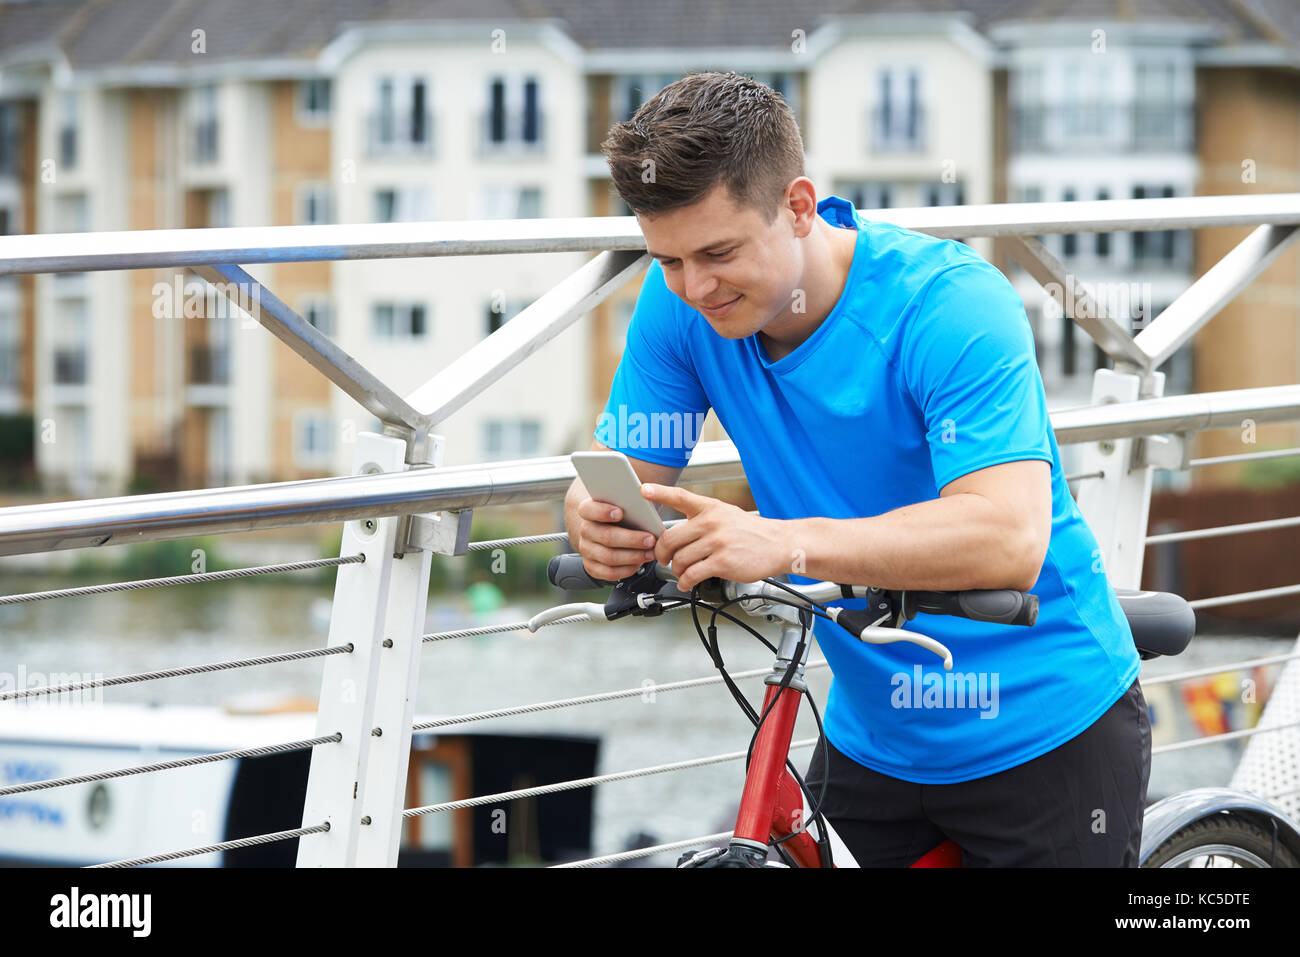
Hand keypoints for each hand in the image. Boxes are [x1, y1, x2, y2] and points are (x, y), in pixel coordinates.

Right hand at [574, 495, 658, 581]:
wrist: (606, 527)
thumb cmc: (620, 513)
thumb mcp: (622, 501)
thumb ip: (629, 498)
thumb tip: (646, 493)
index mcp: (588, 510)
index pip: (588, 510)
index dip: (603, 512)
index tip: (620, 512)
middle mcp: (586, 530)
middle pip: (606, 536)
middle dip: (631, 539)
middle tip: (650, 539)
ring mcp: (587, 549)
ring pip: (609, 557)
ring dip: (632, 556)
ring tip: (649, 553)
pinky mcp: (592, 566)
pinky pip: (609, 572)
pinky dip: (626, 569)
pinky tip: (639, 563)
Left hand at [641, 484, 791, 590]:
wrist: (779, 544)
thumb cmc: (751, 532)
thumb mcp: (726, 514)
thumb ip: (702, 519)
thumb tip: (676, 534)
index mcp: (710, 508)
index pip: (680, 497)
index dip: (660, 493)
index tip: (644, 489)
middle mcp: (711, 523)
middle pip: (670, 539)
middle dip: (662, 554)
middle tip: (663, 559)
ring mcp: (716, 543)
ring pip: (679, 560)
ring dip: (676, 570)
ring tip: (682, 572)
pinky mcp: (722, 563)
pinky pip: (692, 575)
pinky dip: (685, 582)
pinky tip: (687, 582)